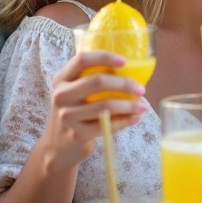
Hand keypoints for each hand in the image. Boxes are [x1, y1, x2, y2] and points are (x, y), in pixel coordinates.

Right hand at [38, 51, 148, 174]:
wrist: (58, 145)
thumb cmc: (74, 112)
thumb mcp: (74, 92)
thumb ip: (92, 80)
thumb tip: (131, 72)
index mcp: (62, 78)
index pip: (82, 60)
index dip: (104, 57)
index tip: (124, 61)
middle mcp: (61, 95)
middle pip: (97, 81)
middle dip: (124, 84)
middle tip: (141, 89)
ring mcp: (67, 115)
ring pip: (105, 105)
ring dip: (129, 105)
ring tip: (143, 107)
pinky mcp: (77, 134)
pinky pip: (107, 125)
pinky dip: (125, 121)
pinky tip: (135, 118)